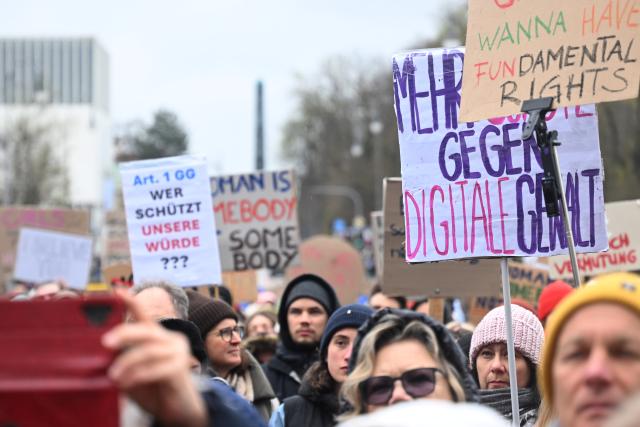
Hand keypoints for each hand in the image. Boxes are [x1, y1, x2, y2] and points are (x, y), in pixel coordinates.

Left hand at [102, 289, 206, 426]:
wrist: (177, 411)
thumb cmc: (154, 390)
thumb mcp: (133, 374)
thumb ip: (124, 362)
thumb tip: (104, 356)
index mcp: (158, 338)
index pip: (145, 317)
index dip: (132, 303)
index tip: (117, 291)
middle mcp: (171, 340)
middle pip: (147, 330)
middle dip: (125, 334)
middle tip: (105, 343)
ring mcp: (178, 353)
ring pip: (148, 351)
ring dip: (127, 363)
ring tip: (114, 376)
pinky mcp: (180, 368)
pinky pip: (156, 368)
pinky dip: (138, 376)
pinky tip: (127, 384)